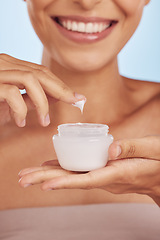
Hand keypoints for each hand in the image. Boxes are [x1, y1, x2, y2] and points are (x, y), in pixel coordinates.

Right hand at [0, 54, 84, 126]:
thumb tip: (59, 96)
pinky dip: (21, 110)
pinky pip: (12, 93)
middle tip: (75, 103)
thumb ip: (33, 97)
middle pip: (40, 73)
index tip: (77, 97)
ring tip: (44, 122)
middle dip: (61, 89)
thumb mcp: (14, 104)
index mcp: (11, 67)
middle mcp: (4, 64)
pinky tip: (20, 122)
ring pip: (30, 79)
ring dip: (42, 102)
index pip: (41, 72)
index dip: (61, 85)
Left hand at [19, 135, 159, 205]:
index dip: (66, 183)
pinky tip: (50, 168)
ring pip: (72, 176)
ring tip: (28, 175)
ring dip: (49, 175)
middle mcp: (106, 178)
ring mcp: (103, 176)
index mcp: (118, 172)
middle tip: (22, 180)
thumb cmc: (159, 162)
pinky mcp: (102, 171)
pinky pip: (79, 171)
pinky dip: (63, 169)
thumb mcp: (153, 150)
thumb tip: (110, 148)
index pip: (88, 180)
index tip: (45, 185)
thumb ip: (133, 147)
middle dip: (46, 180)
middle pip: (72, 180)